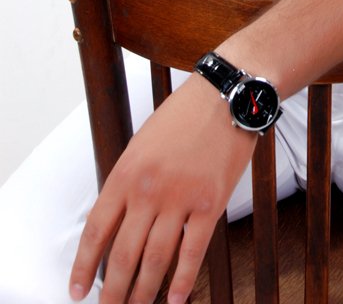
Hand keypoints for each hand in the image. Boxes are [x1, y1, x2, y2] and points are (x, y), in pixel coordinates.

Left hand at [69, 74, 255, 303]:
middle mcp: (148, 190)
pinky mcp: (210, 204)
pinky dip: (183, 281)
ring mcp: (180, 199)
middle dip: (113, 291)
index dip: (84, 266)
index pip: (96, 231)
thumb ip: (128, 181)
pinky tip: (176, 299)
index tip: (78, 289)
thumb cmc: (184, 115)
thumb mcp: (142, 143)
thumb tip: (118, 222)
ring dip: (144, 292)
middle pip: (123, 254)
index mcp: (126, 173)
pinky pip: (193, 252)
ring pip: (155, 260)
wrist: (225, 97)